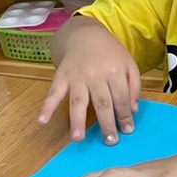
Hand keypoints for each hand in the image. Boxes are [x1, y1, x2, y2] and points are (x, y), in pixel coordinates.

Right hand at [38, 18, 141, 144]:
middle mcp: (96, 75)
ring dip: (77, 121)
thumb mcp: (129, 64)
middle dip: (106, 124)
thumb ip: (134, 86)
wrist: (85, 35)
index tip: (127, 131)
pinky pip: (53, 93)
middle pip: (102, 103)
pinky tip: (42, 121)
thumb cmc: (110, 54)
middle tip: (110, 142)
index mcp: (115, 72)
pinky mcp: (61, 77)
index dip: (125, 116)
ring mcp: (77, 77)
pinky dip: (46, 107)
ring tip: (78, 139)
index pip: (121, 98)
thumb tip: (133, 110)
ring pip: (78, 101)